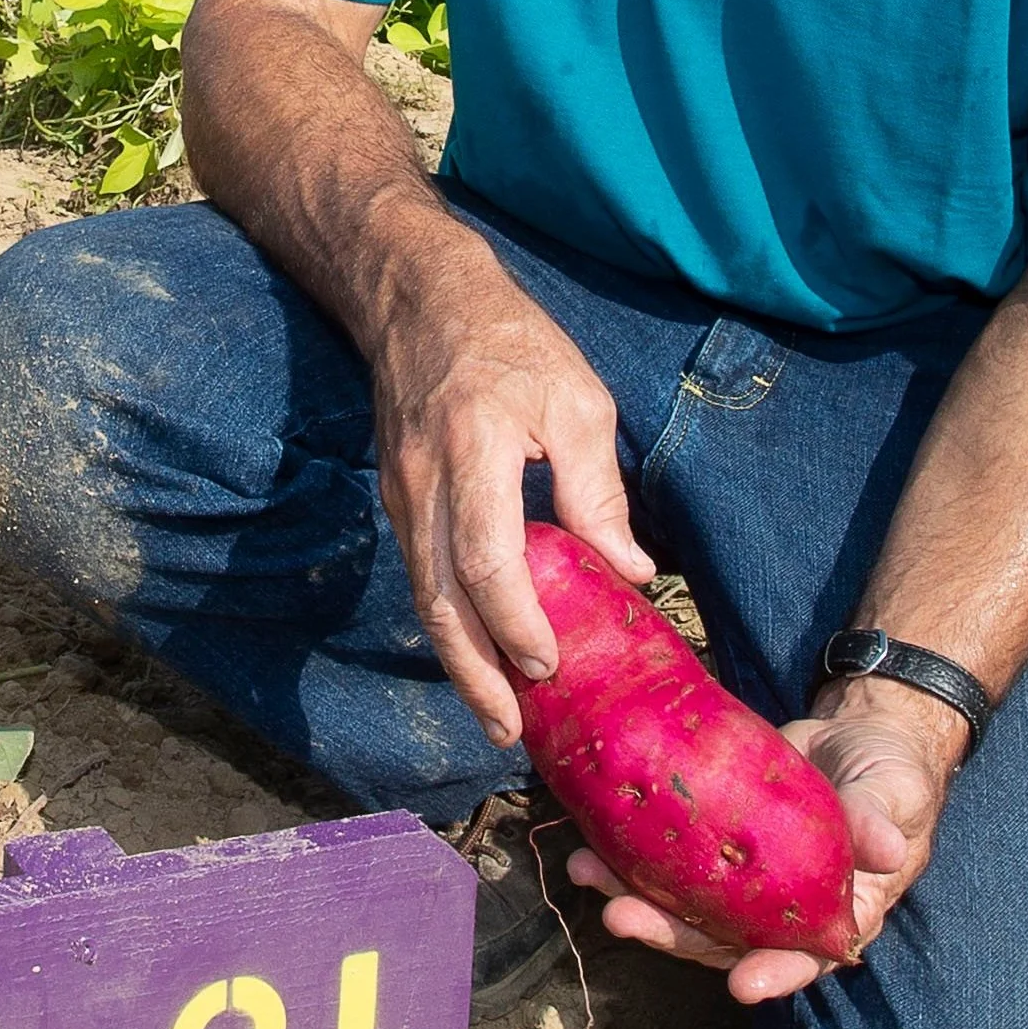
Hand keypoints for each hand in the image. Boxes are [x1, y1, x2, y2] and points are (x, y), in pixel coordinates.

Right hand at [372, 255, 653, 748]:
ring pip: (422, 595)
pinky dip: (449, 620)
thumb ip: (598, 489)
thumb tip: (630, 572)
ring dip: (457, 660)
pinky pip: (421, 572)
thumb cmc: (511, 341)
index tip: (549, 664)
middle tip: (508, 731)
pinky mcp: (397, 496)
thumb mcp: (577, 399)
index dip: (515, 623)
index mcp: (475, 450)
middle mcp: (424, 481)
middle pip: (439, 599)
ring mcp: (401, 492)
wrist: (419, 296)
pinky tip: (480, 650)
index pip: (484, 559)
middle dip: (474, 673)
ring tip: (496, 713)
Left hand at [568, 678, 965, 1002]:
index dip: (775, 973)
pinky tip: (588, 835)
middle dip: (669, 933)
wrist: (859, 731)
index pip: (804, 956)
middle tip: (621, 918)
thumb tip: (889, 850)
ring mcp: (744, 874)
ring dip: (631, 891)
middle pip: (721, 937)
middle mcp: (781, 906)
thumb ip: (880, 819)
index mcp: (836, 910)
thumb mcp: (896, 792)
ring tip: (584, 869)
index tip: (743, 987)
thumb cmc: (890, 771)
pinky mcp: (715, 834)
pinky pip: (670, 852)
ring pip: (683, 900)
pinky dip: (628, 849)